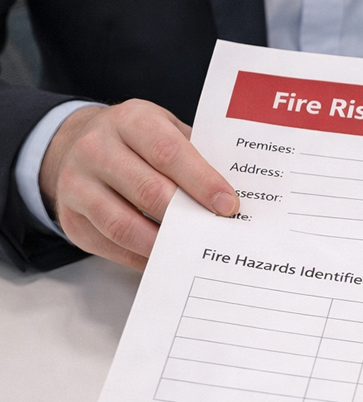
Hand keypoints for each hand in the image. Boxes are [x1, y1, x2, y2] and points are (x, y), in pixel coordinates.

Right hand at [39, 100, 237, 268]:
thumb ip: (196, 155)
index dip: (201, 181)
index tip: (228, 205)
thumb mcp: (165, 129)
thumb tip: (231, 195)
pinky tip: (167, 258)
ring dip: (164, 244)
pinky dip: (141, 257)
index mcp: (129, 121)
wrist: (77, 144)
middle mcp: (96, 149)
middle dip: (187, 217)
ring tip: (194, 251)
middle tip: (216, 234)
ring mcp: (76, 184)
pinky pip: (110, 245)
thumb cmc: (136, 141)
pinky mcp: (71, 218)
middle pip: (148, 191)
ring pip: (123, 225)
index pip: (168, 152)